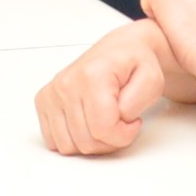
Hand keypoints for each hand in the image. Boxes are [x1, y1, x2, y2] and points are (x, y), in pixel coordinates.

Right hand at [36, 21, 176, 156]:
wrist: (119, 49)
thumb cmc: (134, 63)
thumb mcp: (152, 79)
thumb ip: (138, 101)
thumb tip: (118, 118)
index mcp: (91, 76)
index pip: (103, 129)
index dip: (124, 135)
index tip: (133, 121)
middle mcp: (66, 83)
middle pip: (86, 142)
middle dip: (110, 140)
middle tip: (121, 122)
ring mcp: (52, 93)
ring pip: (69, 146)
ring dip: (91, 142)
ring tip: (105, 122)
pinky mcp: (44, 101)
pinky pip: (54, 141)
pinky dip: (73, 140)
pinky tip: (88, 124)